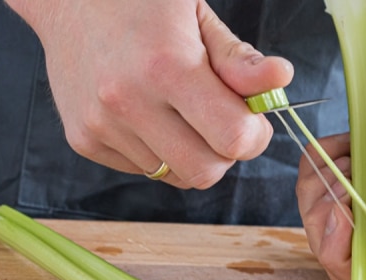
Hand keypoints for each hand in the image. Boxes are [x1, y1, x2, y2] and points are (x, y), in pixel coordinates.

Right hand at [5, 0, 292, 188]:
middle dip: (225, 154)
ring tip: (179, 109)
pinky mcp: (83, 140)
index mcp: (166, 66)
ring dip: (191, 153)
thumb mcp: (197, 14)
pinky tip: (148, 113)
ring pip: (175, 176)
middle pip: (206, 173)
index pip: (234, 140)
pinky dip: (158, 150)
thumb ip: (239, 59)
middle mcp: (128, 102)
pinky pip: (144, 169)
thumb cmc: (141, 1)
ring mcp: (101, 125)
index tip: (251, 117)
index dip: (254, 135)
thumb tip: (281, 79)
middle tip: (221, 122)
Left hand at [297, 17, 365, 279]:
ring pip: (326, 219)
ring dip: (321, 185)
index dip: (349, 257)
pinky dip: (321, 163)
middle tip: (339, 174)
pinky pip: (323, 185)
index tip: (341, 211)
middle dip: (324, 218)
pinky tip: (342, 142)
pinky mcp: (363, 173)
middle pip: (343, 253)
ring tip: (345, 151)